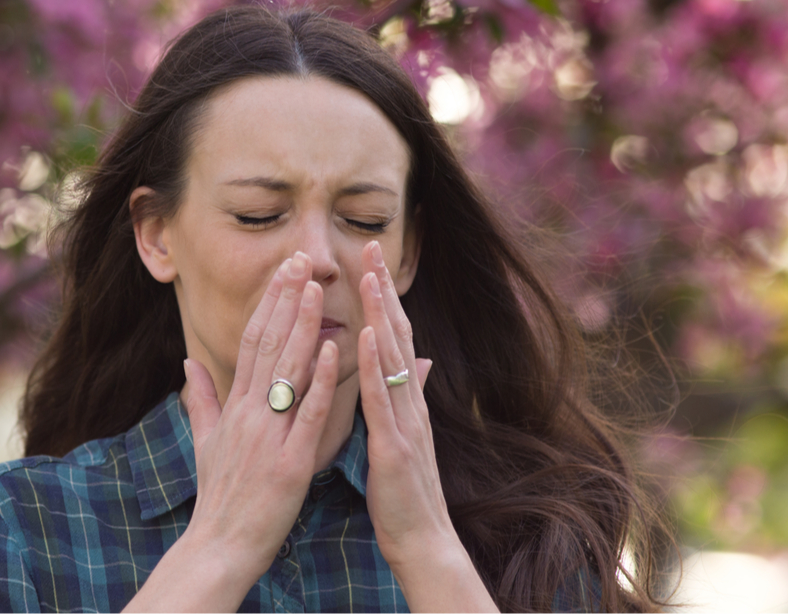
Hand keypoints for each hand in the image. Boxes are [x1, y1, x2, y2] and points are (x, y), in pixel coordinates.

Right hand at [181, 251, 339, 584]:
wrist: (220, 545)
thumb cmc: (218, 495)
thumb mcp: (205, 442)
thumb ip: (200, 399)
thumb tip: (188, 362)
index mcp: (234, 405)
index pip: (251, 341)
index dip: (269, 303)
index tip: (285, 270)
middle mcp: (248, 412)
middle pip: (268, 344)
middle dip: (287, 299)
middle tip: (303, 259)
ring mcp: (268, 435)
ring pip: (288, 370)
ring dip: (304, 326)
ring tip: (317, 287)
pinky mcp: (290, 461)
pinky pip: (308, 414)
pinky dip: (322, 382)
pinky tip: (335, 351)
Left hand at [357, 241, 496, 612]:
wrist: (421, 539)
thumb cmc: (403, 491)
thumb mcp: (405, 435)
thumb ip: (408, 396)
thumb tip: (423, 361)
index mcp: (405, 399)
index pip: (393, 338)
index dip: (382, 298)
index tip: (367, 260)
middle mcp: (409, 402)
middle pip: (397, 335)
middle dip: (382, 290)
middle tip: (367, 247)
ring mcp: (406, 421)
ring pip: (392, 359)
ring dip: (380, 315)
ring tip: (368, 276)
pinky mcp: (395, 445)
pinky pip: (383, 399)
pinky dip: (374, 365)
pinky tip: (364, 336)